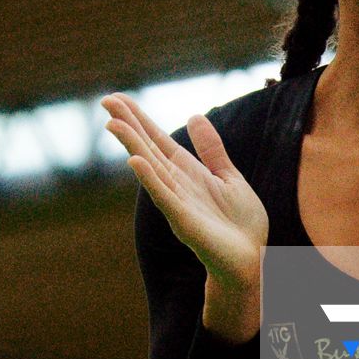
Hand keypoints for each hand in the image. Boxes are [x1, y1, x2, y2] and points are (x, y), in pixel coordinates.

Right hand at [101, 92, 268, 316]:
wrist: (253, 260)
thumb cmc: (240, 224)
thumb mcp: (228, 176)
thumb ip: (211, 150)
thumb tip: (194, 115)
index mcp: (187, 173)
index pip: (157, 140)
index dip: (139, 119)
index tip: (117, 98)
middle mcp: (177, 185)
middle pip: (148, 149)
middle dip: (128, 125)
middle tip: (106, 101)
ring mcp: (177, 203)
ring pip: (151, 169)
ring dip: (132, 146)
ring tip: (113, 123)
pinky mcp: (184, 222)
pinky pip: (164, 197)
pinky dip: (149, 179)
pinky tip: (135, 161)